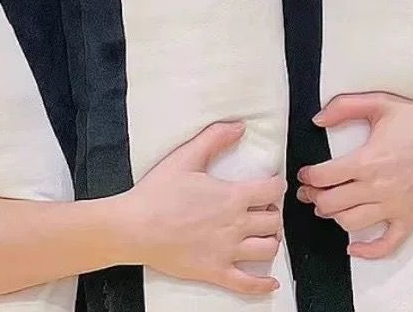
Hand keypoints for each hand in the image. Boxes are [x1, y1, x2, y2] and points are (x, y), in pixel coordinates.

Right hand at [119, 122, 285, 294]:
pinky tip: (271, 282)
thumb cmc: (158, 192)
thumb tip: (240, 126)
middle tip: (264, 208)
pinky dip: (263, 285)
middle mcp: (236, 225)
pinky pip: (247, 284)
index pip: (272, 191)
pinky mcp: (215, 272)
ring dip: (271, 240)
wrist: (135, 227)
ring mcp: (227, 252)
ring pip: (267, 249)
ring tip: (264, 234)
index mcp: (232, 196)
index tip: (272, 184)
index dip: (276, 185)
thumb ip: (214, 138)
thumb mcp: (186, 156)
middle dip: (274, 212)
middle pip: (274, 221)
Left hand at [296, 93, 412, 259]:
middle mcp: (377, 187)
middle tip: (309, 191)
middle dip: (315, 198)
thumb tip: (317, 120)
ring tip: (328, 207)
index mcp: (366, 160)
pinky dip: (368, 251)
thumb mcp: (378, 102)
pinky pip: (387, 244)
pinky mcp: (410, 218)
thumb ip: (343, 107)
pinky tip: (353, 248)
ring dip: (334, 217)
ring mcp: (394, 206)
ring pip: (352, 224)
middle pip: (332, 204)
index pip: (324, 177)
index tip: (304, 175)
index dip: (308, 177)